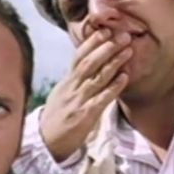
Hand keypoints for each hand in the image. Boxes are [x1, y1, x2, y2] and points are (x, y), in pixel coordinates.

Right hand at [39, 29, 131, 160]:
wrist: (45, 143)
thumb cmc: (56, 119)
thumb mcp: (61, 94)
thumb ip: (74, 81)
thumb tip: (86, 65)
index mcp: (66, 82)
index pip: (78, 57)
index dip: (92, 43)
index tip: (105, 30)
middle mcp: (72, 88)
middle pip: (89, 63)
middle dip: (106, 47)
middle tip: (122, 35)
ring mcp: (78, 101)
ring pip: (97, 77)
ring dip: (114, 63)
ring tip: (128, 51)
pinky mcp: (85, 116)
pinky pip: (102, 99)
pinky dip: (113, 87)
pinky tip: (124, 78)